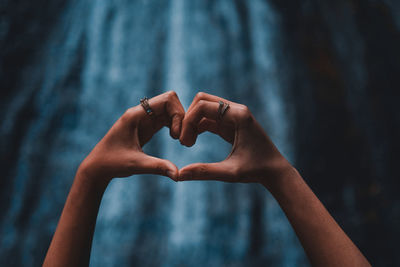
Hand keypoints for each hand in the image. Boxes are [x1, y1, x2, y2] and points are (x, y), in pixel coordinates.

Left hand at [79, 91, 184, 181]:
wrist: (97, 168)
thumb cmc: (112, 164)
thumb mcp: (136, 165)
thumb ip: (158, 167)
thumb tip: (178, 175)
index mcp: (136, 115)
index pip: (167, 100)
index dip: (179, 114)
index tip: (177, 135)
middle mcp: (141, 113)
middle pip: (170, 102)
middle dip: (181, 117)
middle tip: (183, 138)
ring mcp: (144, 119)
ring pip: (170, 110)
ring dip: (179, 122)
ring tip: (181, 141)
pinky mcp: (146, 127)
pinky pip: (166, 119)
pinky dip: (175, 126)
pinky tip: (175, 139)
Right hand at [178, 92, 292, 185]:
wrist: (274, 171)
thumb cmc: (256, 171)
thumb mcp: (229, 173)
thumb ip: (204, 171)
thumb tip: (179, 175)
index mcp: (239, 115)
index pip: (203, 106)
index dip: (188, 121)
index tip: (183, 142)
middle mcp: (237, 110)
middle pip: (202, 100)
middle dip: (188, 118)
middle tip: (183, 141)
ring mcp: (234, 115)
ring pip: (204, 107)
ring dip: (192, 122)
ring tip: (187, 144)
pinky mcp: (231, 123)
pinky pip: (209, 118)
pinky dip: (198, 126)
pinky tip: (193, 142)